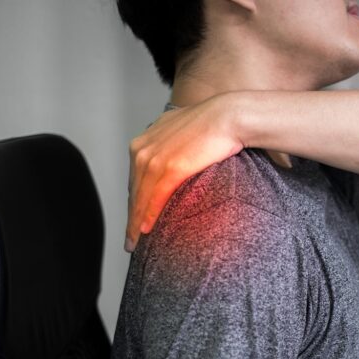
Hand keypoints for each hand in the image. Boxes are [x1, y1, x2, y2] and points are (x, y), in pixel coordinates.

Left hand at [125, 94, 245, 252]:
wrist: (228, 116)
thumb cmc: (215, 123)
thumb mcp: (184, 133)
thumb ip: (174, 145)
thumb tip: (179, 156)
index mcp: (145, 140)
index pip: (136, 178)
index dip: (135, 200)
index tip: (134, 217)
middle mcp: (143, 148)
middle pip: (134, 190)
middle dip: (131, 215)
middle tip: (131, 237)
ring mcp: (154, 158)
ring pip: (140, 198)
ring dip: (135, 222)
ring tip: (135, 241)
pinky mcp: (169, 168)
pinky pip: (154, 198)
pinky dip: (148, 216)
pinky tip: (145, 230)